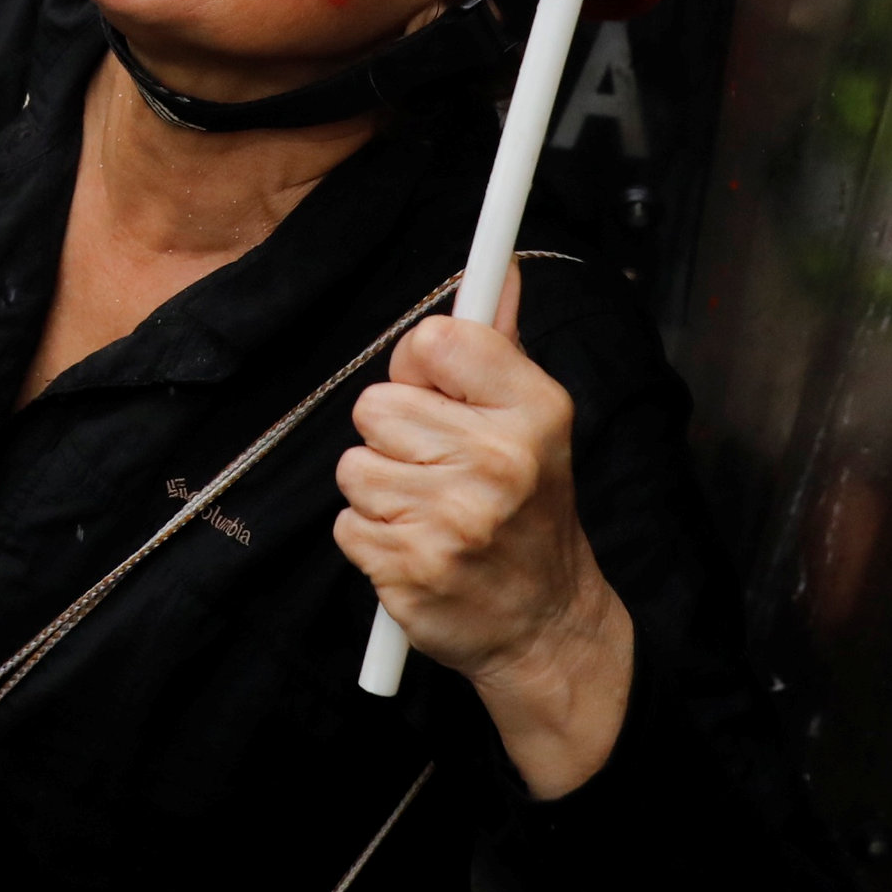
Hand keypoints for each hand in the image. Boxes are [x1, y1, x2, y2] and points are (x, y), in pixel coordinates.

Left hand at [334, 272, 634, 798]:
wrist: (545, 625)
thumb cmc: (530, 509)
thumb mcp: (534, 422)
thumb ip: (500, 343)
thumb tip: (500, 266)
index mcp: (533, 410)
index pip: (434, 338)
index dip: (420, 365)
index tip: (440, 394)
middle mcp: (497, 462)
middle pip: (377, 404)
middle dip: (395, 435)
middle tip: (438, 466)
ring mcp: (452, 521)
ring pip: (353, 465)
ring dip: (380, 490)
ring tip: (430, 511)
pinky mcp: (409, 570)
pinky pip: (346, 522)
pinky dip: (371, 537)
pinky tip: (418, 548)